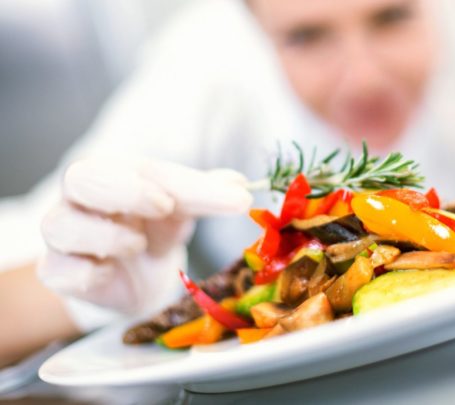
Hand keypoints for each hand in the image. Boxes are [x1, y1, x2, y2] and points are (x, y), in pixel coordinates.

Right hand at [38, 157, 251, 314]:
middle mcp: (80, 196)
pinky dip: (91, 273)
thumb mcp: (186, 209)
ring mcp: (63, 234)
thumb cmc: (155, 228)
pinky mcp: (57, 271)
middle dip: (126, 191)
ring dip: (109, 236)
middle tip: (165, 206)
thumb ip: (208, 195)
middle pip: (80, 177)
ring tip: (137, 245)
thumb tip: (241, 185)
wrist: (135, 276)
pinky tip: (110, 272)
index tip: (224, 197)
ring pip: (62, 225)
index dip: (183, 183)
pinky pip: (61, 271)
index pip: (146, 169)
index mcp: (116, 170)